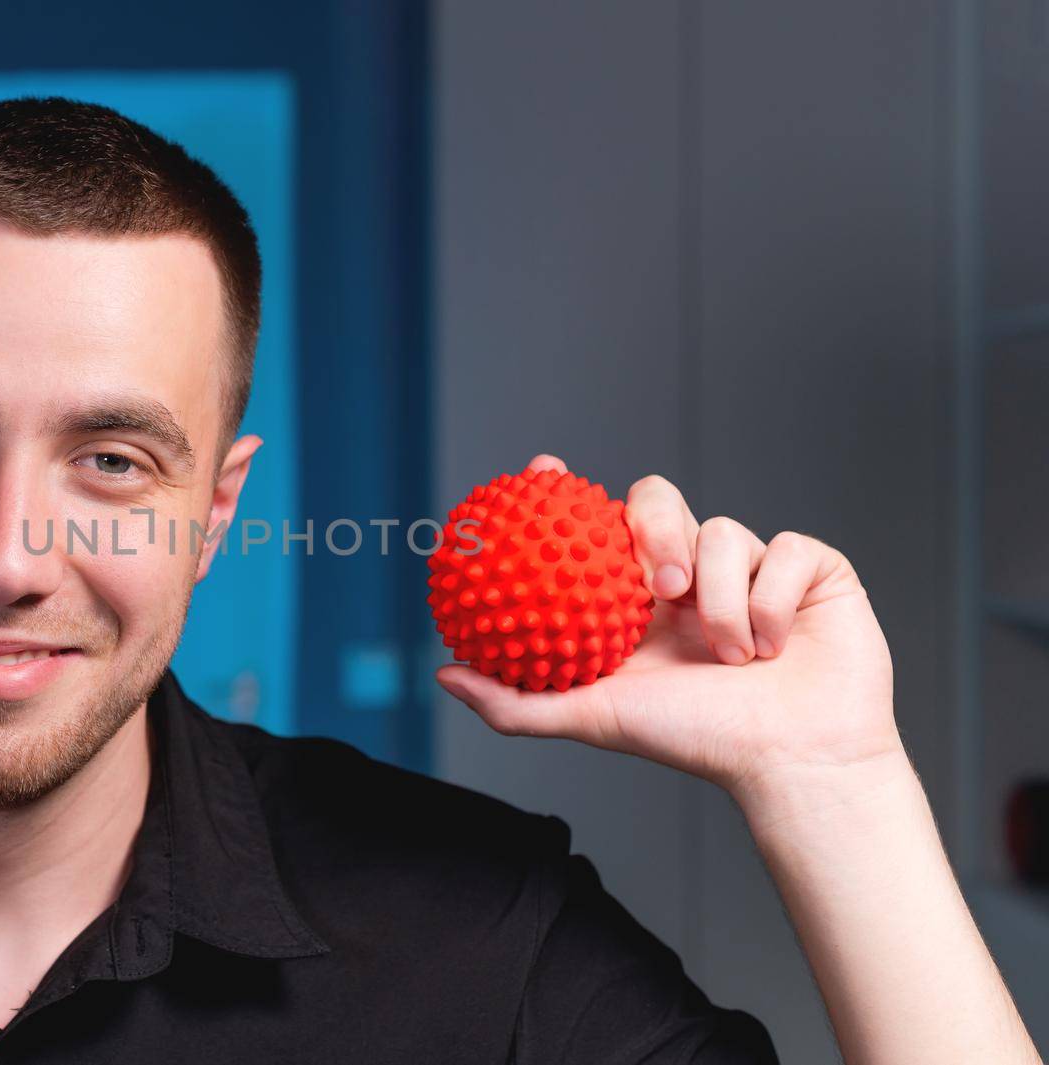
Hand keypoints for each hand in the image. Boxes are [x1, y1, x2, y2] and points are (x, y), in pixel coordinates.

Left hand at [436, 454, 902, 800]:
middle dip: (657, 527)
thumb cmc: (698, 743)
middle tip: (662, 585)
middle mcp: (691, 570)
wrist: (793, 763)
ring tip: (728, 655)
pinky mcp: (812, 566)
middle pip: (657, 500)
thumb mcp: (597, 718)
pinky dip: (772, 604)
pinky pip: (786, 549)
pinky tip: (773, 647)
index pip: (595, 522)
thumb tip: (443, 674)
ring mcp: (752, 564)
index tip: (541, 471)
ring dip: (723, 601)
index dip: (564, 489)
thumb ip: (518, 701)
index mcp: (638, 596)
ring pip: (723, 531)